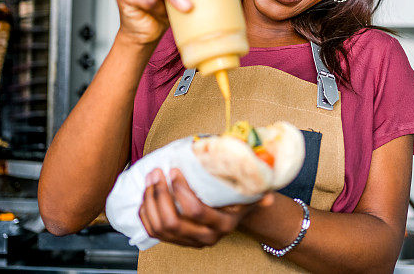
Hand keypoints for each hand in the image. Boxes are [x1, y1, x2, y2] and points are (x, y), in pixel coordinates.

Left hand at [139, 168, 272, 247]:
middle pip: (173, 222)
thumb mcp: (250, 192)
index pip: (196, 211)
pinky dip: (145, 214)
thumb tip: (268, 197)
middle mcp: (206, 237)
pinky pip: (154, 232)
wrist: (233, 214)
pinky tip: (145, 197)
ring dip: (150, 202)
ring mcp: (190, 242)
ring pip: (160, 228)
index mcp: (223, 224)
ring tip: (150, 179)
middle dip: (160, 195)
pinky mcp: (177, 241)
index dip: (181, 191)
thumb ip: (259, 192)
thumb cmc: (239, 197)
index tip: (174, 170)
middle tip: (156, 172)